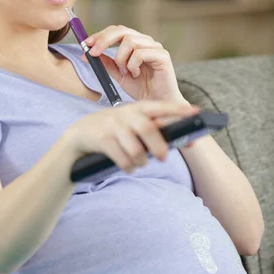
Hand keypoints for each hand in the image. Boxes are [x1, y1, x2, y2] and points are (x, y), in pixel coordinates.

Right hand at [64, 99, 199, 173]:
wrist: (78, 136)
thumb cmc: (111, 131)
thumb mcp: (128, 123)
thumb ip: (150, 128)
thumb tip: (178, 140)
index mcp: (135, 109)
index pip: (159, 106)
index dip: (177, 109)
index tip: (195, 112)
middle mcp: (124, 115)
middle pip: (148, 129)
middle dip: (159, 146)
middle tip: (164, 158)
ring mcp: (112, 127)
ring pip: (135, 149)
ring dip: (141, 161)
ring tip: (140, 163)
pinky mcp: (102, 140)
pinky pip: (122, 158)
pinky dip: (128, 167)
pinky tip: (128, 167)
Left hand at [81, 25, 185, 102]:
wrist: (157, 103)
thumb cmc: (142, 89)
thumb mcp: (119, 75)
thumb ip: (107, 63)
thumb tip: (88, 54)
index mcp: (136, 43)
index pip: (116, 31)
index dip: (100, 35)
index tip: (86, 44)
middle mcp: (146, 42)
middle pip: (122, 30)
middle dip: (104, 41)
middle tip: (93, 53)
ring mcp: (155, 47)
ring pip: (129, 42)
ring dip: (121, 59)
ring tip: (125, 72)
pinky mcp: (162, 55)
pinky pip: (139, 53)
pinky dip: (132, 65)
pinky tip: (136, 74)